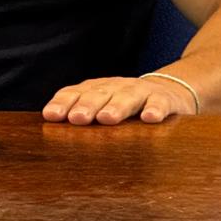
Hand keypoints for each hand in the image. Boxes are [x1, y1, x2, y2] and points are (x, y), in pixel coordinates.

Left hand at [42, 76, 196, 125]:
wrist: (170, 91)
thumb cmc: (127, 106)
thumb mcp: (103, 108)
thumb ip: (82, 118)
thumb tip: (50, 134)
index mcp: (97, 90)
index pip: (76, 93)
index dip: (63, 103)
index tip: (51, 116)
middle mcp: (116, 87)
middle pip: (99, 94)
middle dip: (87, 105)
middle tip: (77, 119)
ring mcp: (141, 91)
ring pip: (127, 96)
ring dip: (117, 106)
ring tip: (107, 118)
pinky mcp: (165, 99)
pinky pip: (160, 103)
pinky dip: (155, 109)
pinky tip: (150, 118)